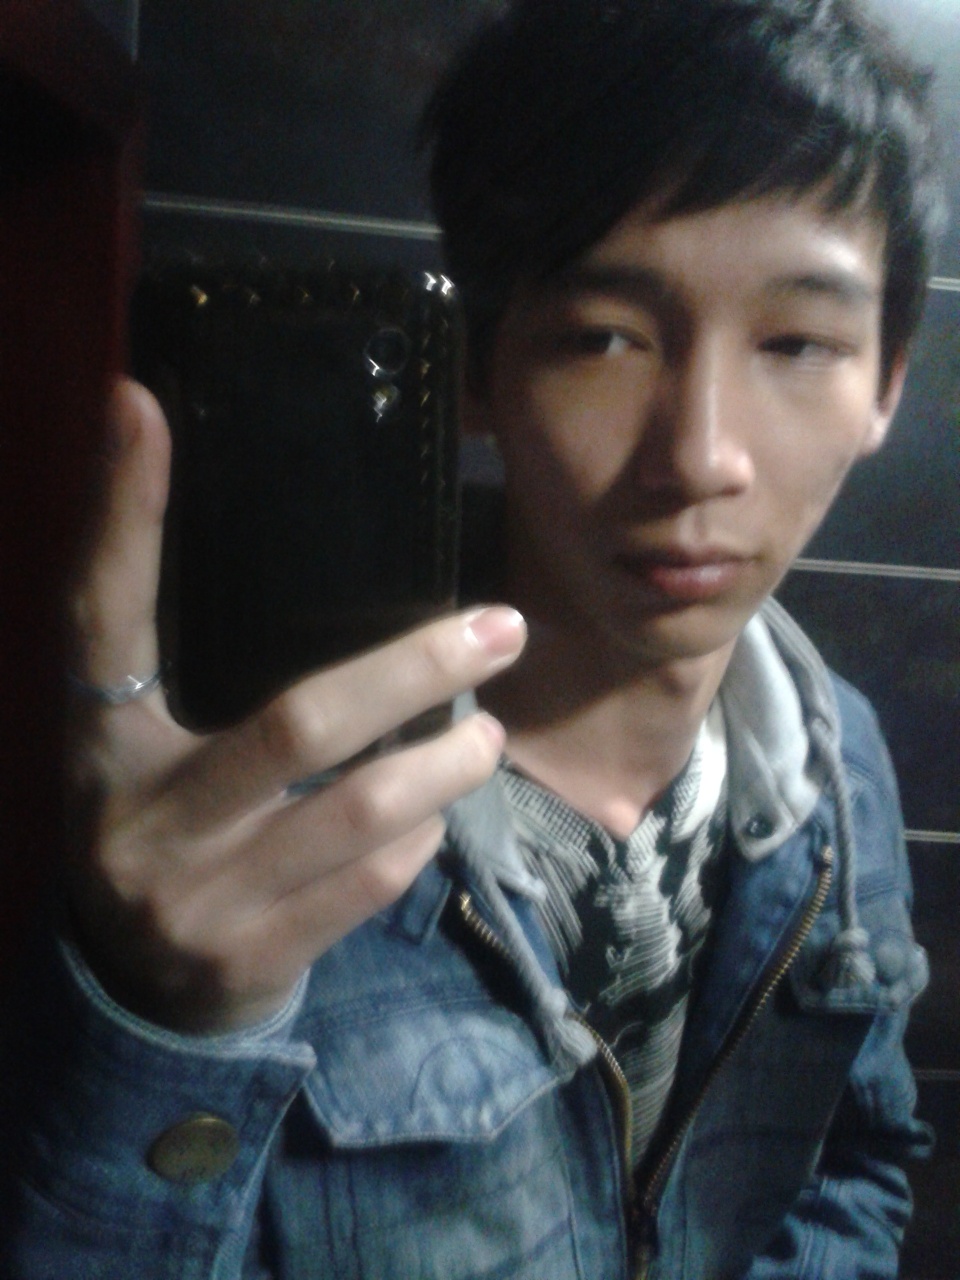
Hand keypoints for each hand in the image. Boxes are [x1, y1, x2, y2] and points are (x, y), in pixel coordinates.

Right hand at [65, 380, 525, 1032]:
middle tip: (501, 628)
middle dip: (415, 669)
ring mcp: (194, 897)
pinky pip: (372, 882)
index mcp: (98, 741)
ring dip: (445, 764)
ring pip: (358, 813)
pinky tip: (434, 812)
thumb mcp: (152, 753)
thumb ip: (198, 678)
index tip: (142, 409)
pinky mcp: (253, 958)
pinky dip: (421, 837)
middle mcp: (135, 815)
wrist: (133, 1001)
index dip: (121, 513)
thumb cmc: (165, 838)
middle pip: (296, 725)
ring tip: (486, 733)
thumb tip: (327, 587)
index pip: (100, 611)